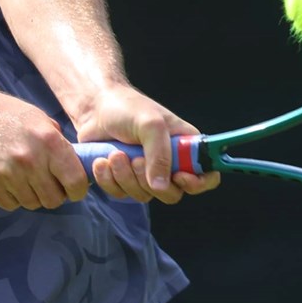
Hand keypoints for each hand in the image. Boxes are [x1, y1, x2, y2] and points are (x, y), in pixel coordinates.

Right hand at [0, 87, 89, 210]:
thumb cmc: (5, 114)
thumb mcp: (38, 119)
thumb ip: (57, 143)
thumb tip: (75, 166)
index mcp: (48, 141)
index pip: (76, 182)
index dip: (78, 189)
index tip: (73, 188)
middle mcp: (30, 160)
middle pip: (54, 200)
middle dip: (54, 194)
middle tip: (47, 183)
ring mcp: (8, 174)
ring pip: (33, 204)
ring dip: (33, 196)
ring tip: (25, 179)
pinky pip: (11, 204)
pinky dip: (13, 197)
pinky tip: (9, 181)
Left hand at [73, 85, 222, 204]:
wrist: (94, 107)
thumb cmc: (127, 107)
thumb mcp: (150, 125)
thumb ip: (160, 155)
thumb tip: (161, 187)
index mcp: (185, 147)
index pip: (207, 176)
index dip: (198, 183)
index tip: (179, 176)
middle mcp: (169, 163)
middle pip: (172, 193)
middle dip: (150, 180)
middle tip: (136, 160)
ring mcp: (146, 174)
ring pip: (144, 195)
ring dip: (125, 178)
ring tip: (114, 154)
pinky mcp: (124, 179)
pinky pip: (121, 194)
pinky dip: (109, 180)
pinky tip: (102, 161)